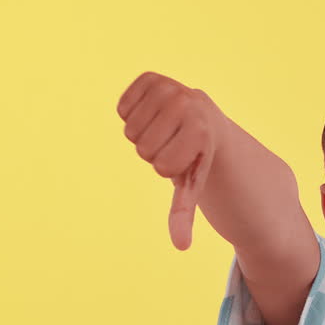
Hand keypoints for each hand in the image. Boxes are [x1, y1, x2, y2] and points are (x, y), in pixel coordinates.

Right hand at [116, 71, 223, 249]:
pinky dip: (131, 114)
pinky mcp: (151, 78)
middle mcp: (186, 104)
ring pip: (130, 128)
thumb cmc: (195, 157)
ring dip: (142, 133)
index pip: (160, 165)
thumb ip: (184, 213)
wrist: (202, 117)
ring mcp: (169, 87)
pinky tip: (153, 113)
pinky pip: (122, 107)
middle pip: (142, 147)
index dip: (167, 168)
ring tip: (165, 128)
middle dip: (153, 151)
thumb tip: (181, 247)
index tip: (184, 157)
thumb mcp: (191, 184)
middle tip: (172, 142)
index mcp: (199, 130)